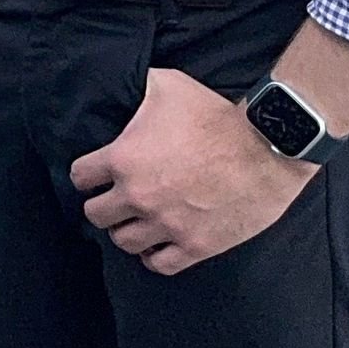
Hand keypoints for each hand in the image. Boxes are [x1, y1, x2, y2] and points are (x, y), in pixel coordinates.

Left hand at [72, 67, 315, 275]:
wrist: (267, 146)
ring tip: (137, 222)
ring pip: (124, 242)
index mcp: (123, 159)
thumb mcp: (167, 85)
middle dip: (104, 206)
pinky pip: (160, 264)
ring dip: (127, 231)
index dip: (87, 175)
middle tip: (117, 200)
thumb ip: (138, 90)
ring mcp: (167, 224)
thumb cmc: (216, 114)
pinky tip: (158, 245)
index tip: (96, 176)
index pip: (81, 177)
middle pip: (96, 215)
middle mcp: (138, 196)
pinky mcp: (196, 245)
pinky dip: (154, 256)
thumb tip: (125, 83)